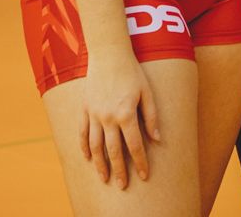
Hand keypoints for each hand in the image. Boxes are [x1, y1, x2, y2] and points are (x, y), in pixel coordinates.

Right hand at [78, 52, 160, 188]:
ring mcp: (93, 114)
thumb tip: (158, 139)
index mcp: (126, 113)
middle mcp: (108, 117)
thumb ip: (152, 117)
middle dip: (119, 170)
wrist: (108, 55)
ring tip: (105, 178)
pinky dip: (84, 148)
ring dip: (100, 164)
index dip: (140, 162)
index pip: (135, 145)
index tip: (144, 175)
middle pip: (114, 151)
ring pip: (95, 146)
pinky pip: (82, 133)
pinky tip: (88, 158)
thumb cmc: (133, 72)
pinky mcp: (84, 109)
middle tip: (123, 185)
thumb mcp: (148, 92)